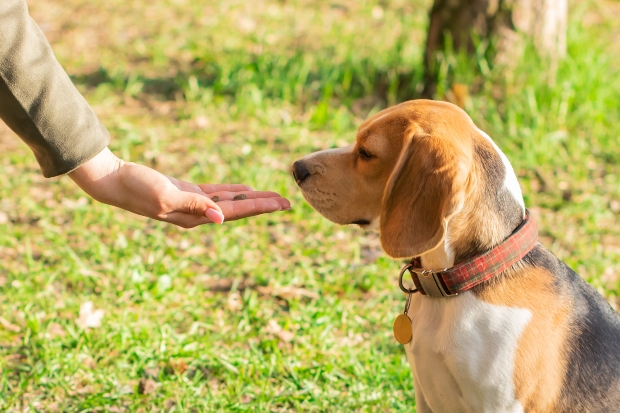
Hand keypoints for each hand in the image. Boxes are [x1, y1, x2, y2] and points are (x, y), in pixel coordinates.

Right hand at [68, 147, 290, 227]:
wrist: (113, 181)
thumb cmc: (136, 187)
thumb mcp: (166, 194)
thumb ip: (194, 205)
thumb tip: (221, 218)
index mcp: (195, 216)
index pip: (236, 212)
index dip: (260, 207)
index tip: (282, 204)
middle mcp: (198, 213)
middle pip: (238, 209)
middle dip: (263, 205)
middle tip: (287, 202)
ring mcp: (193, 203)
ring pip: (230, 201)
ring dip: (251, 198)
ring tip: (272, 197)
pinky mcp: (186, 192)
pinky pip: (216, 193)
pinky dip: (232, 191)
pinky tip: (244, 189)